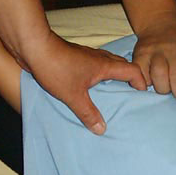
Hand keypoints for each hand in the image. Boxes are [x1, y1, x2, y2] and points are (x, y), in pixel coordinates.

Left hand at [30, 33, 146, 134]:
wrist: (33, 46)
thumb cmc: (56, 68)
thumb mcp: (73, 95)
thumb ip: (88, 113)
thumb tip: (102, 129)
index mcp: (105, 66)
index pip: (132, 70)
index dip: (141, 81)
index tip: (142, 94)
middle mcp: (100, 58)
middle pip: (124, 65)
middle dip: (131, 78)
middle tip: (131, 93)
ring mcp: (88, 56)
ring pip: (110, 63)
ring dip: (116, 75)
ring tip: (115, 90)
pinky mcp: (77, 57)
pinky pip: (97, 65)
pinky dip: (102, 74)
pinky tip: (93, 85)